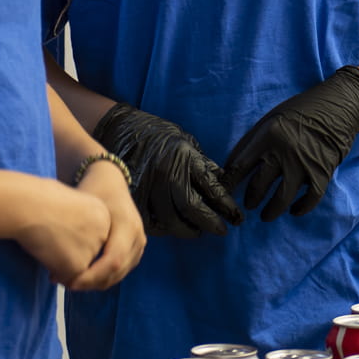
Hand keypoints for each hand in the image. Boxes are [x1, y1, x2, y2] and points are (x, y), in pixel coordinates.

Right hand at [15, 180, 111, 284]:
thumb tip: (74, 241)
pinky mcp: (79, 264)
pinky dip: (54, 271)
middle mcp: (103, 232)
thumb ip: (79, 224)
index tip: (57, 231)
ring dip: (61, 264)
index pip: (93, 238)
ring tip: (46, 244)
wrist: (28, 205)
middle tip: (50, 241)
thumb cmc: (40, 201)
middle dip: (69, 255)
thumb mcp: (70, 206)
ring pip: (78, 268)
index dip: (73, 239)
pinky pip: (68, 278)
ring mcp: (93, 249)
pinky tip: (44, 254)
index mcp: (102, 215)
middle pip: (88, 255)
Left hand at [66, 158, 146, 290]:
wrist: (110, 182)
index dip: (92, 276)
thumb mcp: (84, 209)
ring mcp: (140, 243)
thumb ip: (76, 237)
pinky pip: (122, 270)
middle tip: (66, 283)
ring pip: (119, 275)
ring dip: (96, 282)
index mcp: (127, 225)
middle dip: (91, 283)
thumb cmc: (93, 192)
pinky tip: (85, 274)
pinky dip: (104, 277)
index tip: (69, 282)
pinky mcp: (137, 248)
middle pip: (117, 272)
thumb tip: (59, 269)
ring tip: (73, 279)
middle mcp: (137, 236)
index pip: (113, 261)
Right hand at [95, 102, 243, 237]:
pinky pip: (149, 221)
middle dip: (210, 222)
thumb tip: (223, 185)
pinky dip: (162, 229)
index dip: (226, 205)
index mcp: (184, 155)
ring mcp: (147, 184)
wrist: (121, 127)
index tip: (237, 217)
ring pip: (170, 219)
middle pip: (191, 206)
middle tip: (222, 230)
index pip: (211, 186)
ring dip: (187, 230)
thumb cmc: (158, 134)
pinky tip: (171, 228)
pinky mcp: (132, 195)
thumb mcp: (186, 141)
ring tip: (197, 232)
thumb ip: (202, 164)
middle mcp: (166, 171)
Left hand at [223, 67, 358, 220]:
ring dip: (271, 211)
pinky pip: (309, 199)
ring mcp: (303, 164)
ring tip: (265, 216)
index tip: (225, 193)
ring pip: (281, 198)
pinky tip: (294, 210)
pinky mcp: (322, 172)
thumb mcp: (271, 118)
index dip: (229, 183)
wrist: (339, 105)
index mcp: (267, 136)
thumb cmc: (302, 110)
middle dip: (250, 199)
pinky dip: (301, 208)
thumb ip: (251, 140)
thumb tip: (230, 165)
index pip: (239, 167)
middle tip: (248, 205)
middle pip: (258, 185)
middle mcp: (283, 151)